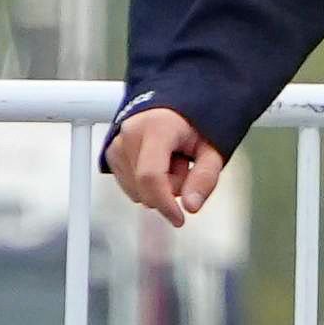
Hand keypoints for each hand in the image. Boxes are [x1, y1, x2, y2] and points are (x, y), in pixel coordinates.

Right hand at [106, 108, 224, 224]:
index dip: (164, 203)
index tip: (179, 219)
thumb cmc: (194, 124)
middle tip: (184, 164)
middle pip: (145, 187)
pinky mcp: (111, 153)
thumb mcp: (212, 149)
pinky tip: (158, 163)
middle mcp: (130, 134)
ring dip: (158, 186)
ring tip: (171, 160)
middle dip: (170, 189)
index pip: (151, 176)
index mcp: (156, 128)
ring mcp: (117, 144)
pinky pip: (130, 186)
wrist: (172, 106)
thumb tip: (191, 206)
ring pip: (137, 191)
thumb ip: (205, 177)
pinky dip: (146, 183)